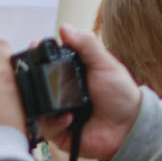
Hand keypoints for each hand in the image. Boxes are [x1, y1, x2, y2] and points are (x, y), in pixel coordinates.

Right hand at [37, 25, 140, 160]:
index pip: (45, 63)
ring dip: (43, 103)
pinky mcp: (57, 132)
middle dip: (32, 80)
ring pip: (34, 107)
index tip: (34, 47)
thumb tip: (65, 28)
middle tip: (37, 76)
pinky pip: (45, 128)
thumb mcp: (104, 64)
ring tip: (58, 102)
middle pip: (34, 84)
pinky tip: (69, 118)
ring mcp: (56, 112)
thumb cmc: (120, 94)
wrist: (129, 126)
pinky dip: (55, 122)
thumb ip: (86, 45)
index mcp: (68, 74)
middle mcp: (59, 92)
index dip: (36, 55)